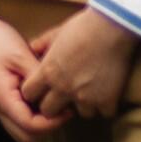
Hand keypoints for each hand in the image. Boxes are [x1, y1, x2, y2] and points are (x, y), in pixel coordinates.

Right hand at [0, 0, 51, 132]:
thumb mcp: (21, 55)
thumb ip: (39, 79)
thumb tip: (57, 95)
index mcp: (1, 97)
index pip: (31, 126)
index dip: (53, 123)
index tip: (68, 109)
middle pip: (26, 136)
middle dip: (47, 127)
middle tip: (61, 109)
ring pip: (20, 129)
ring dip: (38, 122)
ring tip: (50, 102)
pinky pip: (16, 117)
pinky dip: (30, 114)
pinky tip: (39, 95)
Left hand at [22, 5, 140, 128]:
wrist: (112, 28)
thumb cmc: (83, 27)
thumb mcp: (56, 33)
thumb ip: (41, 44)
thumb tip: (32, 48)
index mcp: (48, 72)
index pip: (29, 94)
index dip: (34, 93)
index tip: (43, 89)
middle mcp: (63, 88)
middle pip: (48, 111)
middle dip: (54, 105)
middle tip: (64, 97)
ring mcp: (85, 97)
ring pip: (79, 114)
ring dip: (84, 106)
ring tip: (89, 92)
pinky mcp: (107, 100)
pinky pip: (104, 114)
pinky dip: (106, 106)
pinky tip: (107, 94)